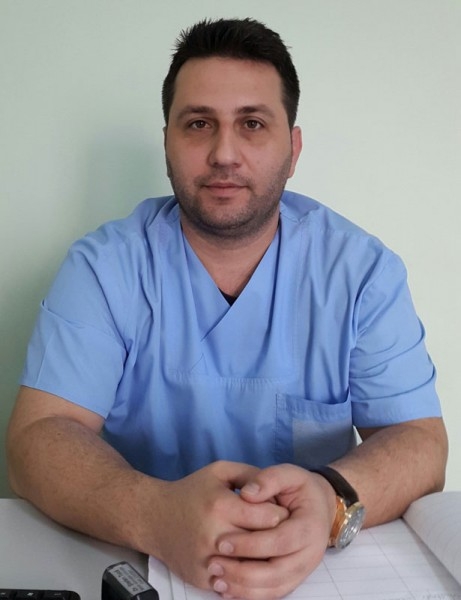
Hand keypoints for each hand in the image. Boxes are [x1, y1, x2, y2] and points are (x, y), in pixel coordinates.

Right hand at [148, 461, 288, 590]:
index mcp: (221, 506)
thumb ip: (250, 474)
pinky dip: (244, 575)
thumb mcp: (220, 471)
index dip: (280, 513)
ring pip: (252, 568)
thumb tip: (276, 488)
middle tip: (278, 531)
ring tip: (265, 547)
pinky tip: (246, 561)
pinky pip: (235, 583)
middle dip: (276, 538)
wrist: (155, 518)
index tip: (280, 511)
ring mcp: (207, 561)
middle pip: (264, 545)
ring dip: (262, 560)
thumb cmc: (192, 492)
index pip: (269, 517)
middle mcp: (214, 535)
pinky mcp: (202, 579)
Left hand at [208, 464, 336, 598]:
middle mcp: (310, 553)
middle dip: (242, 570)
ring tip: (215, 578)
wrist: (320, 506)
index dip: (250, 544)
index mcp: (309, 527)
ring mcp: (302, 570)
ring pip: (273, 588)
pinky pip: (272, 594)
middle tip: (213, 563)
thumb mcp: (290, 474)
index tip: (221, 542)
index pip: (279, 541)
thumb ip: (270, 479)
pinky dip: (249, 595)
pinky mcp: (293, 579)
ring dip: (243, 588)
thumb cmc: (301, 489)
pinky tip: (226, 589)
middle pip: (275, 572)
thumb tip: (247, 493)